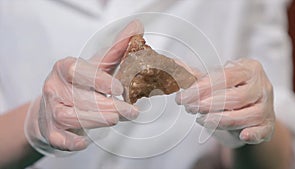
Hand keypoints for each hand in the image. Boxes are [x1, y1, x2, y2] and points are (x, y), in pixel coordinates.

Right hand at [25, 20, 142, 153]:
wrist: (55, 103)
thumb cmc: (80, 82)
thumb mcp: (97, 64)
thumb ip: (117, 49)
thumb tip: (138, 27)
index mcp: (65, 68)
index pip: (78, 71)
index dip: (98, 80)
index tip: (120, 89)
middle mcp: (54, 87)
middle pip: (78, 97)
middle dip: (107, 105)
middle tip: (130, 111)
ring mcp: (51, 110)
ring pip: (70, 116)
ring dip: (95, 120)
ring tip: (116, 119)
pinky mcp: (51, 130)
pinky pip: (59, 138)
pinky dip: (71, 142)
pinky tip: (85, 142)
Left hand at [176, 58, 274, 143]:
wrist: (249, 107)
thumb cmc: (230, 91)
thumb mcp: (215, 81)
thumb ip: (196, 77)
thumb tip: (174, 65)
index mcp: (249, 69)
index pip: (224, 77)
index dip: (201, 89)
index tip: (181, 98)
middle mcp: (262, 85)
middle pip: (236, 97)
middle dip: (208, 105)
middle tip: (189, 108)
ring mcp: (267, 106)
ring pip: (246, 115)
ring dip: (219, 120)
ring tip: (201, 119)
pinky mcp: (268, 125)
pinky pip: (262, 130)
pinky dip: (253, 134)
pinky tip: (242, 135)